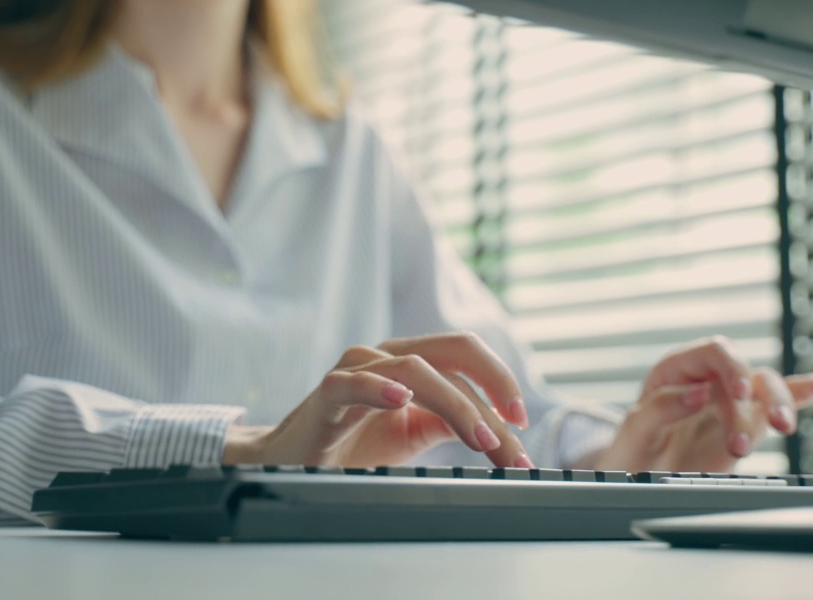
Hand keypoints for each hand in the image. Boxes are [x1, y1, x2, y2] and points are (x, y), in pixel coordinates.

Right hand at [222, 333, 534, 468]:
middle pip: (451, 350)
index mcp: (411, 361)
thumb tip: (496, 427)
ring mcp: (355, 369)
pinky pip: (352, 383)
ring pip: (415, 369)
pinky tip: (401, 400)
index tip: (522, 428)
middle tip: (513, 436)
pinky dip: (378, 388)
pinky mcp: (326, 394)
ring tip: (480, 439)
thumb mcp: (412, 435)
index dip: (500, 385)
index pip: (466, 359)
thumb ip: (448, 422)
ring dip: (455, 404)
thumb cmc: (351, 445)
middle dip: (491, 390)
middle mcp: (386, 356)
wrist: (290, 463)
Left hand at [583, 336, 812, 472]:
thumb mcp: (633, 432)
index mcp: (677, 370)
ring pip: (764, 391)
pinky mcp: (744, 424)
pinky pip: (776, 404)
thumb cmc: (629, 451)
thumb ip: (660, 409)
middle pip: (746, 372)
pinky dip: (803, 394)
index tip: (734, 393)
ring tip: (782, 429)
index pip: (713, 352)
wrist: (636, 476)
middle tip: (763, 424)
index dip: (729, 367)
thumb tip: (696, 394)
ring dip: (777, 408)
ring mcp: (728, 401)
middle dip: (759, 394)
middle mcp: (707, 379)